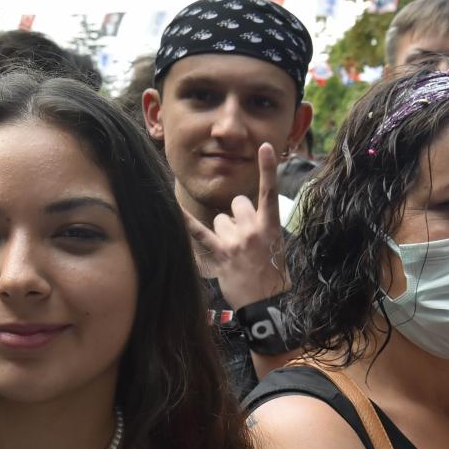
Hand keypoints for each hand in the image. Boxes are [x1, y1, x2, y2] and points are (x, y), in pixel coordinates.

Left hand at [182, 142, 286, 308]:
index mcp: (271, 226)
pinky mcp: (220, 254)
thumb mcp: (275, 244)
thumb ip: (259, 224)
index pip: (270, 191)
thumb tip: (237, 213)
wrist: (267, 302)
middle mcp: (253, 230)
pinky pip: (200, 233)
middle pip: (237, 204)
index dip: (268, 168)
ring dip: (224, 231)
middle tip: (246, 239)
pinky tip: (173, 210)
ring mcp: (235, 242)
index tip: (264, 146)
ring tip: (235, 252)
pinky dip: (187, 223)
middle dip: (238, 216)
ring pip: (221, 219)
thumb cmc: (272, 273)